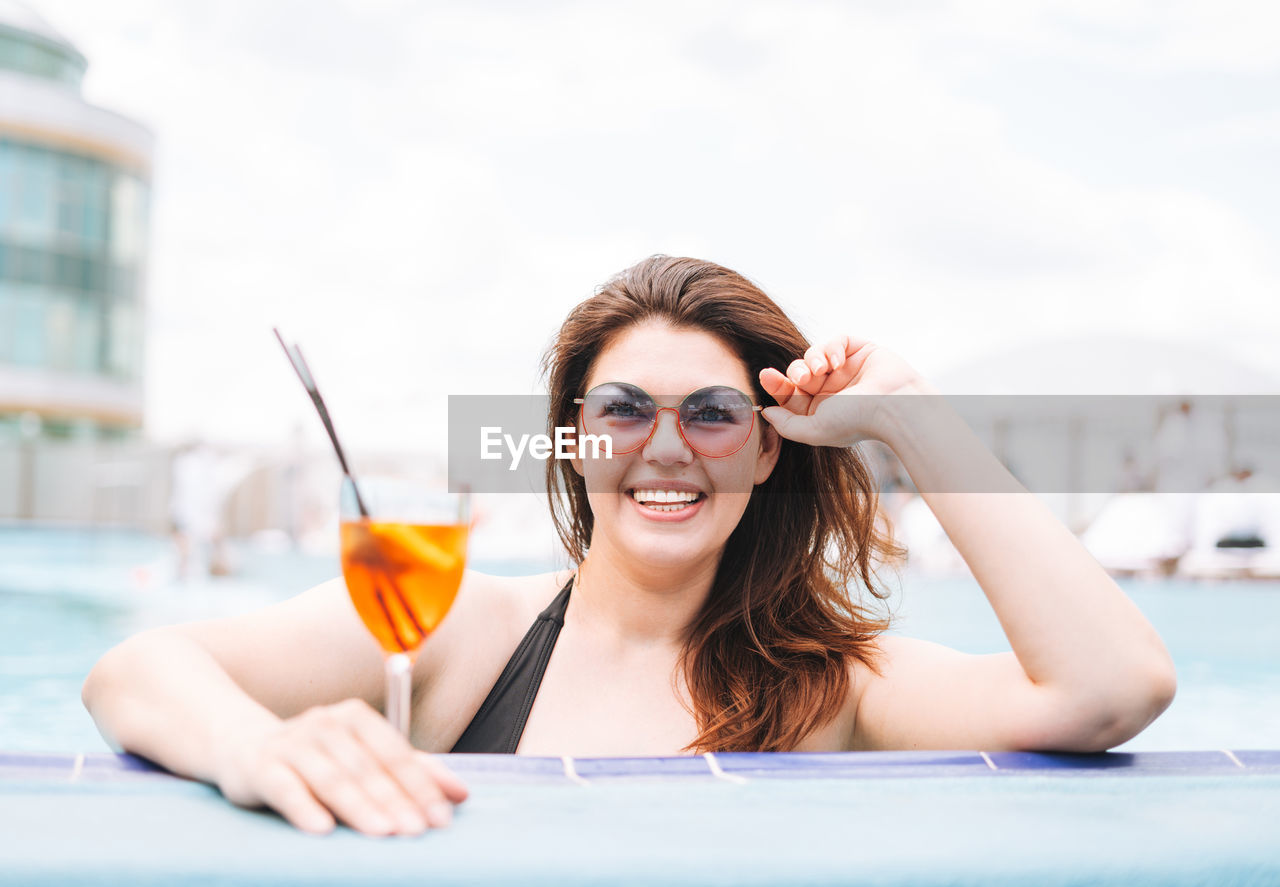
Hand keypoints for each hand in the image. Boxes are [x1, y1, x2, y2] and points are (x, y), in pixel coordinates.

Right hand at [214, 698, 467, 836]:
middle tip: (418, 831)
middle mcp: (326, 723)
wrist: (244, 747)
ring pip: (333, 778)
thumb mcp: (364, 758)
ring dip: (360, 807)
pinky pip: (286, 788)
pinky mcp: (263, 766)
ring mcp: (293, 742)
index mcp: (357, 718)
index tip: (443, 818)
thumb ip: (412, 772)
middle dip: (396, 801)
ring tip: (383, 832)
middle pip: (368, 768)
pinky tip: (323, 829)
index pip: (398, 754)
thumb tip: (461, 795)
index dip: (422, 787)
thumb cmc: (319, 758)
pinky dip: (305, 808)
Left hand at [759, 334, 929, 446]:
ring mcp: (847, 370)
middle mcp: (833, 390)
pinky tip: (837, 361)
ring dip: (812, 359)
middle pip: (799, 373)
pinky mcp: (861, 351)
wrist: (893, 405)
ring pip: (814, 355)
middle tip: (802, 378)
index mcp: (821, 410)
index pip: (791, 394)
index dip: (776, 384)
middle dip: (795, 372)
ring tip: (822, 369)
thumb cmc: (855, 421)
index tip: (765, 376)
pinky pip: (836, 341)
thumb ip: (786, 425)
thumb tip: (767, 412)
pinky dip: (831, 347)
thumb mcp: (813, 430)